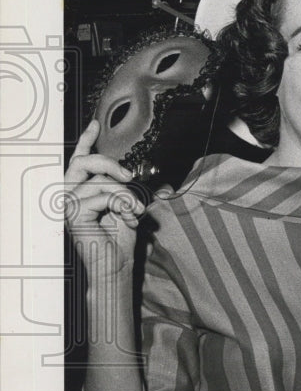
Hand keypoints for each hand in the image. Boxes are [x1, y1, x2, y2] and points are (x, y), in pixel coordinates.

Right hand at [64, 120, 144, 275]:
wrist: (116, 266)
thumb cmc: (120, 240)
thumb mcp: (128, 207)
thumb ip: (127, 190)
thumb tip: (140, 176)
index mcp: (84, 190)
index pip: (81, 159)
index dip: (86, 140)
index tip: (95, 124)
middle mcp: (72, 194)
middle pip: (84, 162)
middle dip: (109, 164)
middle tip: (129, 177)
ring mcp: (70, 204)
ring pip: (101, 181)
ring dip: (125, 195)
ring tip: (136, 211)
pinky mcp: (74, 214)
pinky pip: (102, 196)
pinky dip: (122, 205)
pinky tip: (130, 218)